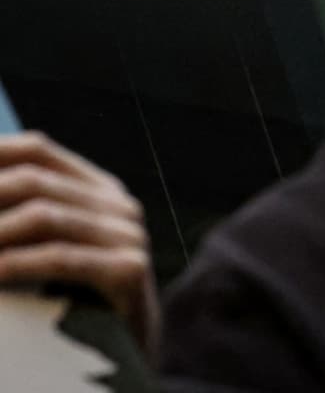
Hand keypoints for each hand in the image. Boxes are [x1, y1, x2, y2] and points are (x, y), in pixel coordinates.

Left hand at [0, 132, 157, 353]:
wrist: (119, 355)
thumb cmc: (67, 302)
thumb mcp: (43, 249)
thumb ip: (20, 218)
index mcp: (98, 188)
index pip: (36, 150)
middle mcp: (118, 204)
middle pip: (33, 181)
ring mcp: (128, 235)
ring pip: (44, 216)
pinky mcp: (129, 270)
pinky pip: (60, 257)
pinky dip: (13, 265)